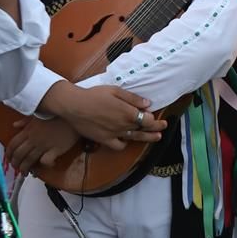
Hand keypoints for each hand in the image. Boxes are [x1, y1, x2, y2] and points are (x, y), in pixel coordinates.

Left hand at [5, 116, 83, 174]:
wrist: (72, 114)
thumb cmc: (55, 113)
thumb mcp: (37, 114)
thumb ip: (25, 121)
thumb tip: (15, 125)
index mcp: (28, 130)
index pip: (13, 144)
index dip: (9, 153)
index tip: (9, 159)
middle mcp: (34, 139)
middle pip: (19, 154)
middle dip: (16, 163)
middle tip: (16, 168)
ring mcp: (44, 145)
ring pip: (30, 159)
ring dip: (25, 168)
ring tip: (26, 172)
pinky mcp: (56, 149)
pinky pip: (46, 160)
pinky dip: (46, 165)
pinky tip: (49, 165)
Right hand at [37, 82, 166, 151]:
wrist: (73, 105)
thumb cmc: (94, 95)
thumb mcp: (115, 91)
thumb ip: (133, 98)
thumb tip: (148, 104)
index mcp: (127, 113)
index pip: (148, 120)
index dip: (154, 119)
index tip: (157, 117)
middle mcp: (123, 125)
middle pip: (144, 129)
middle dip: (156, 128)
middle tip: (163, 127)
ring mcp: (114, 134)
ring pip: (135, 138)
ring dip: (147, 138)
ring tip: (156, 137)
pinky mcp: (104, 140)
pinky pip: (118, 146)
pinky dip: (124, 144)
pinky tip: (127, 140)